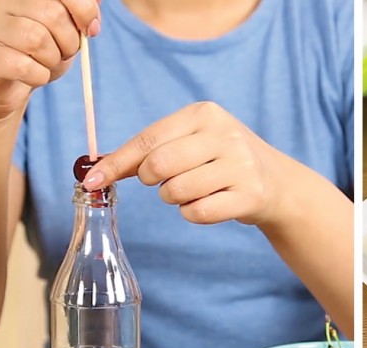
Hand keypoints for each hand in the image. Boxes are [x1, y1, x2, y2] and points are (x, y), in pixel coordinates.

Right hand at [0, 0, 100, 122]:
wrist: (6, 86)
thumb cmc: (38, 53)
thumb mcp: (66, 30)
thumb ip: (81, 12)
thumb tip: (98, 0)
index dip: (84, 9)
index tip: (91, 29)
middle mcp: (2, 4)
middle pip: (53, 14)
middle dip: (70, 41)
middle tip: (64, 52)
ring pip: (37, 40)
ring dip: (53, 60)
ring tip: (46, 63)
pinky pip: (25, 67)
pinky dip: (39, 76)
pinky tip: (33, 75)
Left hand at [85, 101, 290, 225]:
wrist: (275, 180)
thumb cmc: (220, 160)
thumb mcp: (189, 141)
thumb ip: (146, 152)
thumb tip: (94, 172)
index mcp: (204, 114)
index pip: (149, 140)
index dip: (117, 163)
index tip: (92, 182)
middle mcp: (224, 135)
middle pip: (159, 166)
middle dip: (151, 181)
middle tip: (164, 181)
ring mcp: (240, 165)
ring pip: (176, 192)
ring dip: (174, 199)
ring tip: (193, 189)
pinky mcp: (250, 195)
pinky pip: (198, 213)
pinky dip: (193, 214)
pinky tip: (209, 203)